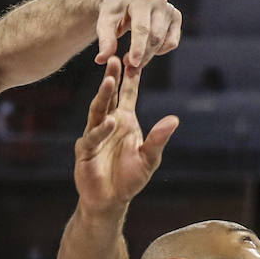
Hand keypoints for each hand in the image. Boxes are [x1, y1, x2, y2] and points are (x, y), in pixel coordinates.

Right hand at [74, 57, 178, 212]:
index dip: (130, 78)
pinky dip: (101, 130)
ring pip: (98, 111)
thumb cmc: (129, 178)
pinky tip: (110, 122)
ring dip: (104, 96)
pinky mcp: (85, 151)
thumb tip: (174, 119)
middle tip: (114, 59)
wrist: (110, 200)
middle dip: (112, 78)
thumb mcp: (149, 158)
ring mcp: (95, 135)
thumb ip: (159, 139)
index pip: (128, 94)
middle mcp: (108, 123)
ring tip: (110, 81)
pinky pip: (92, 138)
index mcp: (125, 121)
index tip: (132, 58)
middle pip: (109, 96)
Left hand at [93, 0, 182, 67]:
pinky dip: (160, 50)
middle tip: (128, 67)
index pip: (142, 28)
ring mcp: (170, 9)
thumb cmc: (114, 12)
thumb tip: (102, 59)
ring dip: (149, 56)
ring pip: (164, 41)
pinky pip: (172, 42)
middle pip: (154, 37)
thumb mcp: (105, 23)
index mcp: (141, 0)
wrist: (125, 0)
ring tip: (133, 60)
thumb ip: (105, 40)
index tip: (131, 64)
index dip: (138, 48)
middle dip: (143, 55)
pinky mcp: (176, 17)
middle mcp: (159, 2)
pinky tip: (146, 49)